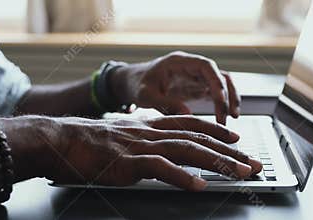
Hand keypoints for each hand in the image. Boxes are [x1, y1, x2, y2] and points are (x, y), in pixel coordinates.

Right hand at [1, 116, 261, 190]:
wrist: (60, 139)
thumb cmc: (88, 142)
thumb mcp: (122, 136)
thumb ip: (142, 141)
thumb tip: (158, 152)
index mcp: (149, 126)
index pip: (190, 123)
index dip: (215, 129)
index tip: (235, 136)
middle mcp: (150, 132)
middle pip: (197, 138)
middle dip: (229, 150)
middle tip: (252, 161)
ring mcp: (141, 146)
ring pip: (187, 150)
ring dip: (216, 161)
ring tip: (239, 172)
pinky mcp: (128, 162)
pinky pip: (160, 168)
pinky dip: (181, 176)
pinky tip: (199, 185)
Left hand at [110, 51, 240, 124]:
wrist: (132, 83)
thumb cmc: (137, 85)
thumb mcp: (146, 95)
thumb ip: (165, 103)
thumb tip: (188, 115)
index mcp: (179, 62)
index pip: (206, 66)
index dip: (216, 82)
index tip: (220, 101)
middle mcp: (191, 66)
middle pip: (219, 75)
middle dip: (226, 95)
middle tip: (226, 118)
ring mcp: (196, 76)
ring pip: (222, 83)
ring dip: (230, 98)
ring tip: (232, 118)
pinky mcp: (197, 87)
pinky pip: (216, 92)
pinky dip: (223, 103)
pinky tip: (224, 118)